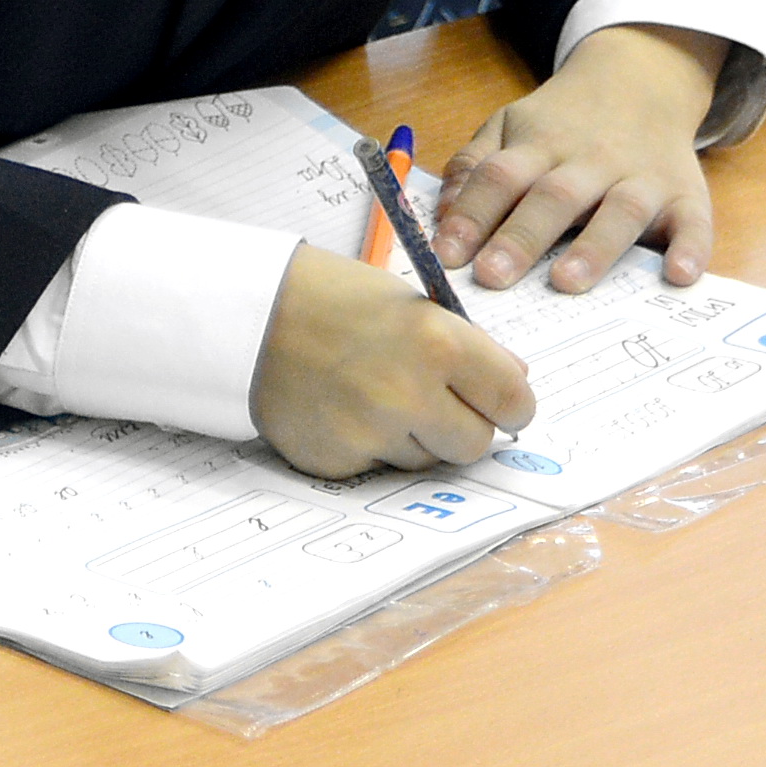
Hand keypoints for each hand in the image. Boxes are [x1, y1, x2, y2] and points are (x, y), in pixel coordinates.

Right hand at [248, 245, 538, 478]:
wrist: (250, 316)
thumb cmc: (333, 298)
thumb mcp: (411, 304)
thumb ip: (468, 346)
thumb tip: (515, 380)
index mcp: (439, 343)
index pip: (513, 400)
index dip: (512, 405)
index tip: (502, 405)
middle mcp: (410, 394)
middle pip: (474, 445)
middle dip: (462, 427)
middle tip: (435, 402)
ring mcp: (372, 433)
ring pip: (425, 460)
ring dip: (414, 437)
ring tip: (375, 396)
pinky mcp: (338, 461)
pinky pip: (377, 468)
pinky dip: (369, 447)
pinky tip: (344, 410)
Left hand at [429, 24, 728, 293]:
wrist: (641, 79)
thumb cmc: (563, 122)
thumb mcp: (510, 126)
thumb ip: (474, 165)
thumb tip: (443, 215)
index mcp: (540, 145)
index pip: (499, 177)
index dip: (471, 214)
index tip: (447, 255)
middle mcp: (591, 161)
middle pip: (554, 197)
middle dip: (522, 238)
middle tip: (493, 278)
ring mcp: (641, 177)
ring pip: (619, 211)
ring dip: (594, 248)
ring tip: (566, 283)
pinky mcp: (685, 194)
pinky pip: (693, 222)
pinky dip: (691, 249)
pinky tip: (678, 277)